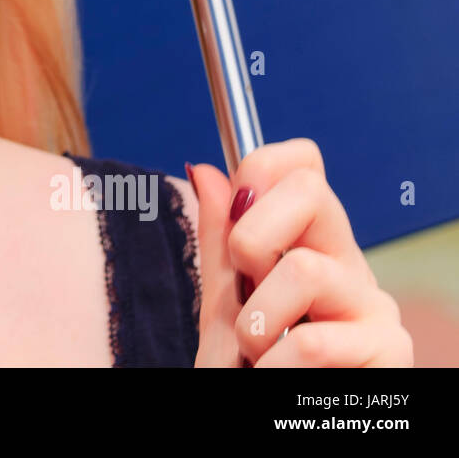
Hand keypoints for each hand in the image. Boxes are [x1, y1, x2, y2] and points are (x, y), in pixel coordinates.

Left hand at [189, 138, 412, 366]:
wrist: (272, 430)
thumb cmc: (250, 373)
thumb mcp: (222, 303)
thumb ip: (219, 240)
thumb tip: (206, 168)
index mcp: (310, 244)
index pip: (302, 166)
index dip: (261, 174)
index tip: (236, 228)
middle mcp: (349, 265)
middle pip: (311, 189)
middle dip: (251, 241)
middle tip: (245, 298)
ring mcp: (374, 307)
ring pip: (305, 269)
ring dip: (257, 322)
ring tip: (258, 355)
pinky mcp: (390, 354)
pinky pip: (314, 341)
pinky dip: (274, 368)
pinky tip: (278, 382)